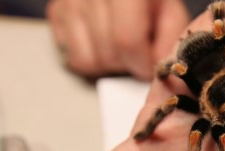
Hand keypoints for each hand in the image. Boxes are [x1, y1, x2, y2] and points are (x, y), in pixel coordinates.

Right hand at [46, 0, 189, 79]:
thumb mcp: (168, 9)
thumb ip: (169, 40)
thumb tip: (159, 70)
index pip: (127, 41)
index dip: (141, 64)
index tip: (147, 66)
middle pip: (108, 55)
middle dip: (125, 64)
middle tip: (134, 51)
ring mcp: (69, 2)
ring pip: (86, 62)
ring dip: (106, 64)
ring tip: (116, 45)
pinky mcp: (55, 12)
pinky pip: (70, 58)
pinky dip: (88, 57)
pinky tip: (99, 41)